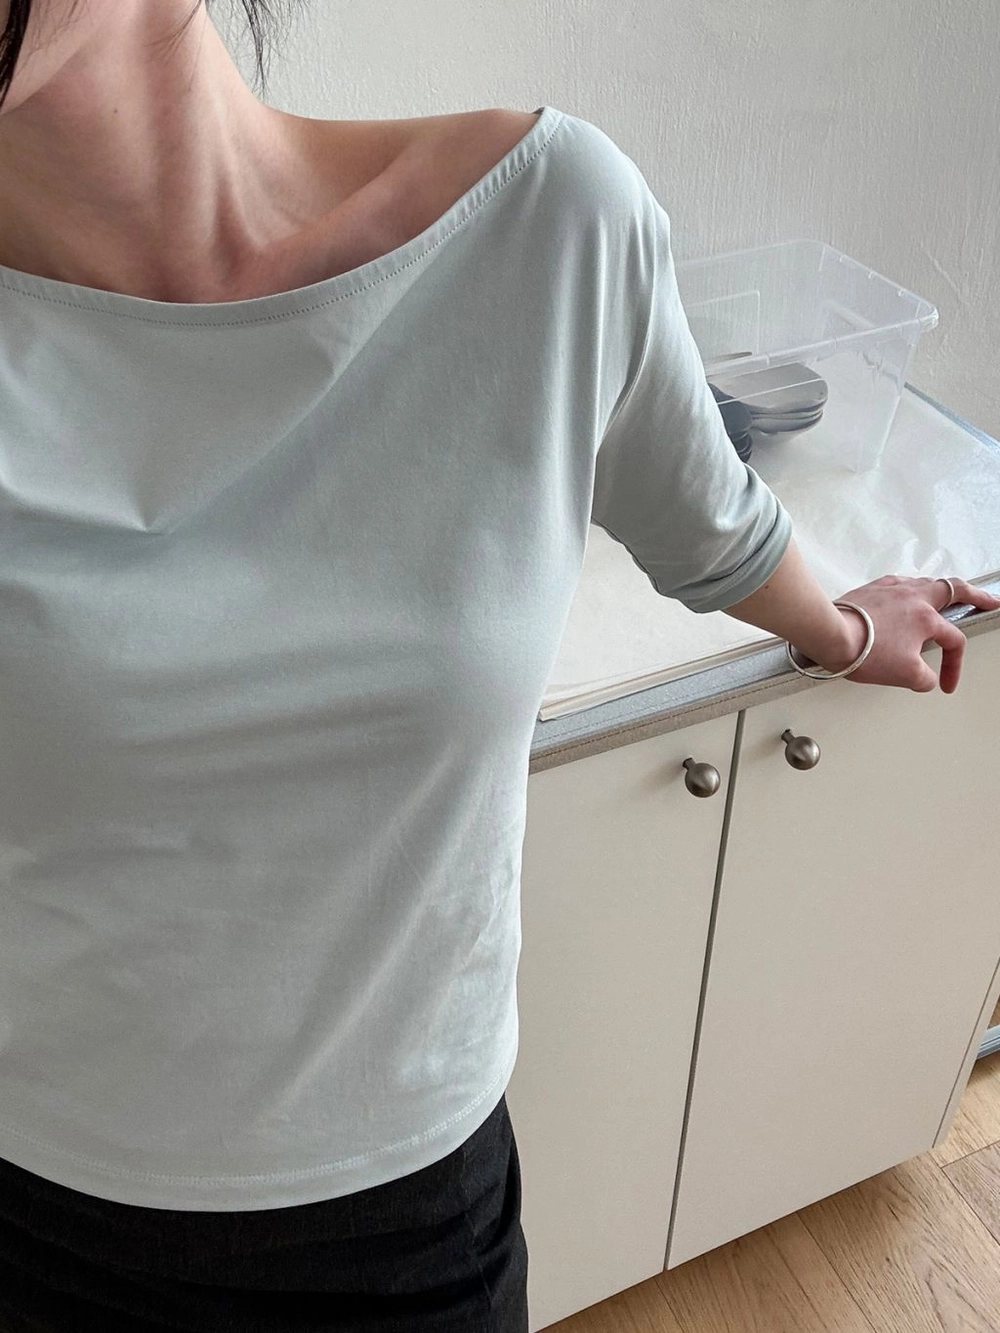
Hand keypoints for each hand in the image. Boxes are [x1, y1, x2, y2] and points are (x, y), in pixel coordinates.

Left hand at [829, 576, 999, 691]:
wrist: (828, 634)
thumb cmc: (863, 651)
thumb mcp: (904, 675)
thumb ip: (923, 677)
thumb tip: (924, 678)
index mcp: (926, 618)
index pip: (954, 642)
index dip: (954, 666)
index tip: (946, 683)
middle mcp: (912, 597)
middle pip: (954, 589)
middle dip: (975, 595)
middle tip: (987, 600)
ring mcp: (891, 589)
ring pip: (926, 582)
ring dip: (941, 590)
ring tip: (948, 595)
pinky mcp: (871, 589)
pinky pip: (899, 584)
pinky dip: (910, 589)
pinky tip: (905, 594)